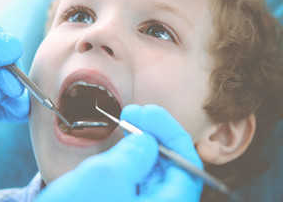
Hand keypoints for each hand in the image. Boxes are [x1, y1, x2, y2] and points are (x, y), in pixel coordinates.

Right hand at [36, 104, 202, 201]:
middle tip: (134, 112)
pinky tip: (119, 142)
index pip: (187, 167)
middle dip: (154, 135)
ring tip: (127, 122)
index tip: (149, 113)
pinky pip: (135, 180)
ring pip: (152, 172)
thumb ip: (135, 153)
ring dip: (142, 144)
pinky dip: (129, 158)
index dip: (171, 134)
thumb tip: (148, 141)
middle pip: (171, 168)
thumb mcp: (105, 175)